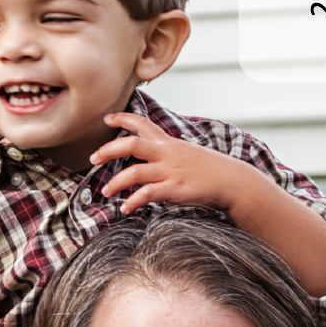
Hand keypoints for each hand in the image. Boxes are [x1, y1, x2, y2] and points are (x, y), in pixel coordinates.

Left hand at [88, 112, 278, 219]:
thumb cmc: (209, 169)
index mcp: (169, 143)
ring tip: (106, 192)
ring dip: (116, 182)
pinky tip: (125, 207)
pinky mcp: (174, 189)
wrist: (233, 181)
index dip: (123, 119)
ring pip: (134, 172)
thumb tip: (148, 156)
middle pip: (132, 144)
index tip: (107, 118)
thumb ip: (166, 153)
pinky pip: (147, 194)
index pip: (143, 124)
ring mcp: (170, 171)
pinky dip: (132, 201)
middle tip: (92, 158)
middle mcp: (167, 154)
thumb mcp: (186, 153)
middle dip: (108, 150)